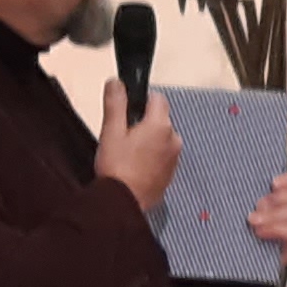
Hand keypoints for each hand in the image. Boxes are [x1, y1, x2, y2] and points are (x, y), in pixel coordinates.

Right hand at [94, 81, 180, 217]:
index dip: (140, 101)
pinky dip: (151, 157)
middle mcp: (174, 139)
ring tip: (126, 155)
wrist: (123, 204)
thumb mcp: (111, 131)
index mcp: (160, 125)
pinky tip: (134, 167)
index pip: (157, 98)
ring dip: (147, 141)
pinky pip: (162, 156)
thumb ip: (116, 103)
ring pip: (161, 138)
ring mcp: (175, 157)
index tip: (126, 113)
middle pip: (159, 119)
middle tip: (122, 138)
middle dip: (143, 123)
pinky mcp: (171, 173)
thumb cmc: (117, 169)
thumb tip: (116, 82)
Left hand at [247, 174, 286, 261]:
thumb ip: (249, 200)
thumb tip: (239, 185)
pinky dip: (276, 229)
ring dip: (273, 215)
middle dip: (278, 199)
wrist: (239, 269)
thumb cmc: (241, 241)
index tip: (273, 183)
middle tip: (259, 206)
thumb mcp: (244, 214)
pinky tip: (260, 232)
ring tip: (254, 221)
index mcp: (284, 204)